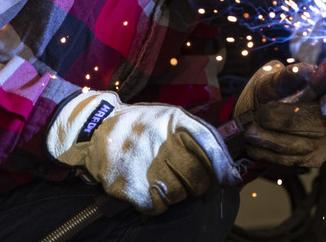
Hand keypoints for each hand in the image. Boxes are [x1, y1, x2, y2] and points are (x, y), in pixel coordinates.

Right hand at [46, 91, 239, 214]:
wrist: (96, 129)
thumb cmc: (143, 127)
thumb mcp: (171, 118)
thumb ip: (200, 136)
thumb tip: (229, 169)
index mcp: (175, 121)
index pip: (209, 145)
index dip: (222, 166)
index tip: (229, 180)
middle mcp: (161, 140)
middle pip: (197, 175)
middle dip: (199, 184)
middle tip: (192, 182)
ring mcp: (144, 163)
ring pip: (179, 193)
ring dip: (177, 194)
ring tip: (165, 182)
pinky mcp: (129, 185)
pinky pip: (158, 206)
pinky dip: (158, 205)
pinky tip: (150, 192)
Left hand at [235, 61, 325, 166]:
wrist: (265, 114)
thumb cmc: (274, 91)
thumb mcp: (275, 78)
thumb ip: (285, 77)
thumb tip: (297, 72)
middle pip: (315, 124)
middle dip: (282, 121)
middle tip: (256, 116)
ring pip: (299, 145)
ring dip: (269, 139)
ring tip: (248, 132)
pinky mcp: (313, 160)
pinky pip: (290, 159)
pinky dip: (268, 152)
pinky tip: (254, 144)